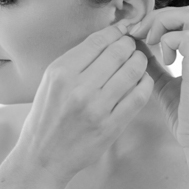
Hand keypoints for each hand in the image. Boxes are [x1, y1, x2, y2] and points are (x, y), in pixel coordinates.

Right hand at [15, 23, 152, 184]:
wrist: (43, 157)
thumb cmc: (48, 116)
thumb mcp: (52, 82)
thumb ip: (77, 60)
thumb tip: (110, 36)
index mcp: (61, 72)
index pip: (98, 40)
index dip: (116, 31)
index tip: (124, 31)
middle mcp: (78, 88)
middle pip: (118, 52)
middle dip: (131, 45)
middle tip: (134, 47)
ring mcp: (96, 108)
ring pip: (132, 71)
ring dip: (140, 62)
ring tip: (139, 62)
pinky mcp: (111, 126)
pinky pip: (138, 96)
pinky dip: (145, 84)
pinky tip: (142, 81)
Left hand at [127, 7, 188, 153]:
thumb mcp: (170, 86)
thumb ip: (157, 66)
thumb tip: (137, 49)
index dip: (165, 21)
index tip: (142, 35)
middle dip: (160, 18)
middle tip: (140, 34)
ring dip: (162, 25)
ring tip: (150, 43)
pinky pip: (185, 37)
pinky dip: (167, 42)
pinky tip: (164, 60)